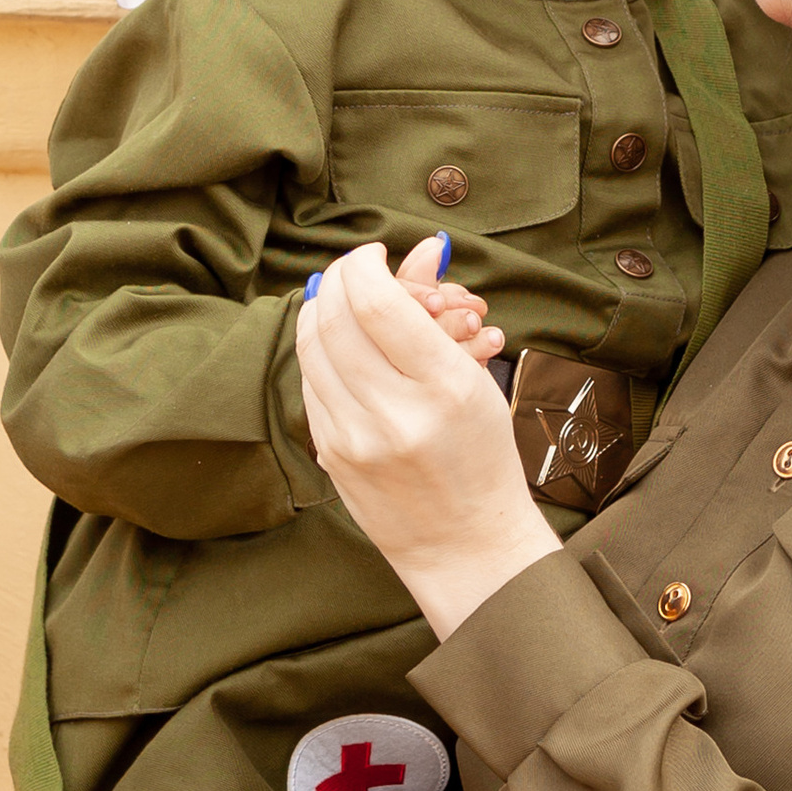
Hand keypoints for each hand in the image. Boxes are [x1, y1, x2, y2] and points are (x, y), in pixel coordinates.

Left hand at [296, 236, 548, 640]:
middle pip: (335, 319)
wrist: (465, 543)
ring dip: (321, 310)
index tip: (373, 254)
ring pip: (312, 348)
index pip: (378, 302)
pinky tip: (341, 347)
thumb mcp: (475, 379)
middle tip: (354, 270)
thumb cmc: (481, 456)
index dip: (365, 264)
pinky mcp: (330, 454)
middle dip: (337, 280)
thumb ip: (440, 312)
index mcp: (445, 388)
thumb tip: (423, 248)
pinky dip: (320, 351)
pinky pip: (310, 382)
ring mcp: (355, 439)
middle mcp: (395, 414)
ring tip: (344, 301)